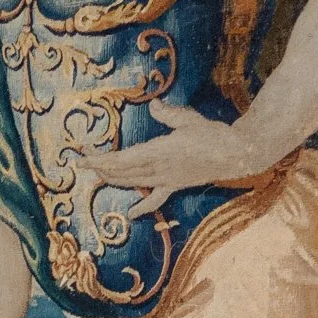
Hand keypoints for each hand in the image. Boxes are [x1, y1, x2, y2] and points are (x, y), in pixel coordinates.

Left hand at [76, 100, 261, 233]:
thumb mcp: (188, 119)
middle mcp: (158, 169)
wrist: (234, 154)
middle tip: (84, 164)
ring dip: (115, 181)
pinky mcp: (175, 186)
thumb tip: (153, 104)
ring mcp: (166, 180)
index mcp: (158, 151)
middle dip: (102, 169)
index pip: (122, 158)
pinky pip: (156, 199)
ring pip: (134, 183)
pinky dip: (143, 206)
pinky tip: (131, 214)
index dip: (101, 160)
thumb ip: (168, 114)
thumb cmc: (212, 134)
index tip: (84, 160)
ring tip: (98, 177)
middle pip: (123, 172)